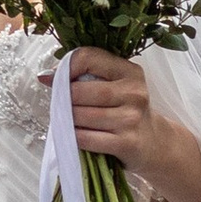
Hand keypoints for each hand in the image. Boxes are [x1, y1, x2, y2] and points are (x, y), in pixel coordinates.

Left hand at [67, 49, 200, 201]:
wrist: (154, 143)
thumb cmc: (126, 111)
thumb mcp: (116, 86)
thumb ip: (87, 76)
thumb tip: (46, 76)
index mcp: (129, 71)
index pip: (88, 57)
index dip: (65, 68)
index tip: (53, 80)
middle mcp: (134, 92)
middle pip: (81, 91)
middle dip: (63, 99)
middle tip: (59, 105)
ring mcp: (132, 118)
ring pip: (82, 116)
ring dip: (67, 120)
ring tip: (67, 121)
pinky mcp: (127, 143)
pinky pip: (87, 138)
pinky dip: (74, 137)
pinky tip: (75, 136)